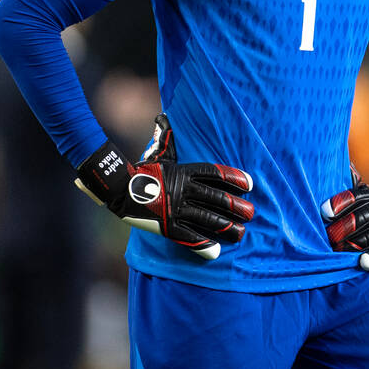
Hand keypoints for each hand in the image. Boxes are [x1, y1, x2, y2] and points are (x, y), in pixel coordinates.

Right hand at [75, 114, 253, 259]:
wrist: (117, 188)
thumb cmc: (141, 169)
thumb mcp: (157, 152)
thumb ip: (165, 137)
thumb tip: (163, 117)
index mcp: (184, 171)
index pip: (214, 173)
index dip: (233, 178)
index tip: (250, 184)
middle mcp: (183, 190)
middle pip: (215, 198)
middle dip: (235, 206)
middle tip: (252, 213)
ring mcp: (175, 209)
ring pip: (206, 218)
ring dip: (225, 226)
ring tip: (241, 233)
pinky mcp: (166, 225)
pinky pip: (188, 236)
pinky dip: (202, 244)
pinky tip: (216, 251)